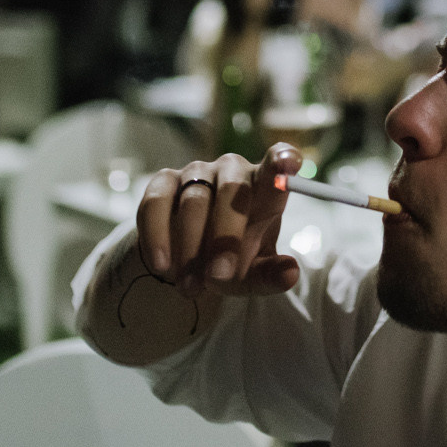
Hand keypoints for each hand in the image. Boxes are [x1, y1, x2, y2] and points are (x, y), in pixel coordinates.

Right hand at [136, 144, 303, 297]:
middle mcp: (233, 170)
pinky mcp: (163, 181)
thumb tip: (290, 274)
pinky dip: (157, 236)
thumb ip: (270, 274)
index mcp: (265, 187)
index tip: (289, 162)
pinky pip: (156, 202)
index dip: (282, 160)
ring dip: (191, 248)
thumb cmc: (233, 260)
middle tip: (219, 276)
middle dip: (226, 236)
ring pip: (194, 200)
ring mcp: (197, 172)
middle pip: (233, 189)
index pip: (277, 165)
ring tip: (190, 286)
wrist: (188, 263)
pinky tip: (161, 264)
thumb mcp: (253, 274)